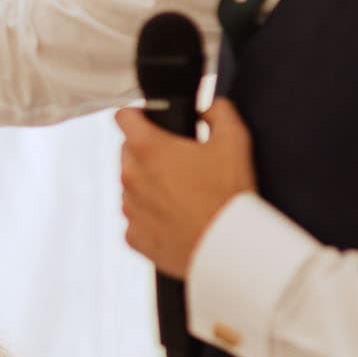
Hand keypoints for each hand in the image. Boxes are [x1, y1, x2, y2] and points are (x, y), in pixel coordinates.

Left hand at [116, 98, 254, 277]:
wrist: (227, 248)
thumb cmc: (228, 195)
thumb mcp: (235, 141)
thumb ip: (219, 112)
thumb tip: (209, 108)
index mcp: (148, 149)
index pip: (123, 117)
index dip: (138, 115)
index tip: (149, 121)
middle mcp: (130, 177)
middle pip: (128, 152)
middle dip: (147, 151)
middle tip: (178, 161)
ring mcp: (130, 209)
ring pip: (130, 186)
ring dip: (148, 185)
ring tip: (181, 194)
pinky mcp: (134, 236)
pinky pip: (135, 218)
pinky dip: (150, 216)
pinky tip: (175, 217)